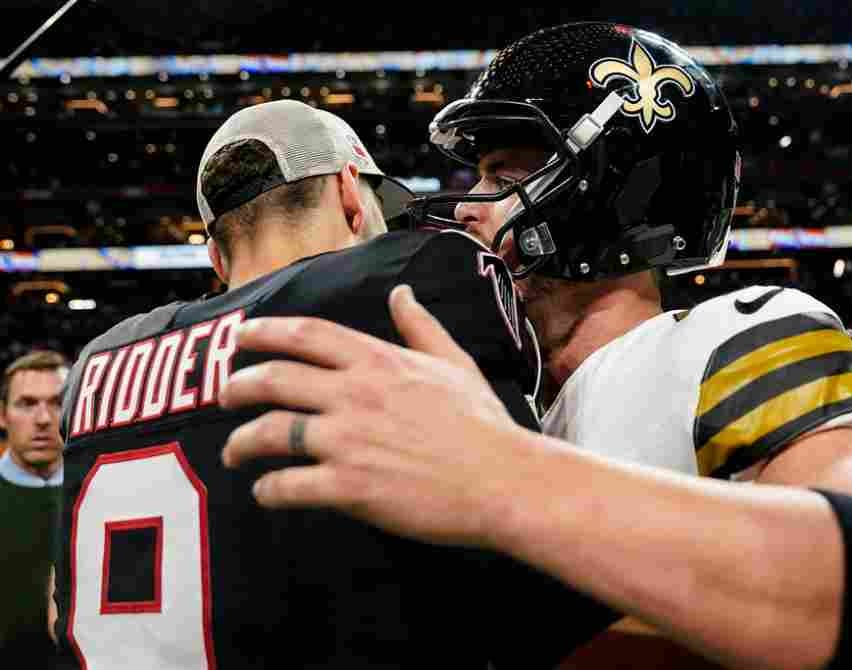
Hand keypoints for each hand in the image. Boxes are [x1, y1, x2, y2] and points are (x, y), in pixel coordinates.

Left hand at [220, 285, 534, 547]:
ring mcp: (349, 441)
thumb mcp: (454, 362)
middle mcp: (356, 395)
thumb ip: (420, 326)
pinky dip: (267, 492)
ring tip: (233, 453)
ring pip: (269, 432)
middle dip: (236, 386)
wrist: (502, 480)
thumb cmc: (483, 424)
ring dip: (241, 443)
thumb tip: (401, 293)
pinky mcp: (350, 487)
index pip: (307, 334)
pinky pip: (287, 487)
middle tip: (226, 396)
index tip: (241, 336)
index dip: (265, 332)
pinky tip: (265, 493)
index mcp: (379, 362)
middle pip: (273, 379)